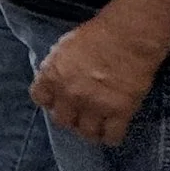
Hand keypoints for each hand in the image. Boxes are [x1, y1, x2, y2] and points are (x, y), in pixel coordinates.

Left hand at [29, 20, 159, 148]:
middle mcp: (69, 94)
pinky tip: (113, 131)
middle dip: (70, 118)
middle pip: (62, 121)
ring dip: (90, 130)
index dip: (50, 100)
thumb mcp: (66, 46)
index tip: (58, 100)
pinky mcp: (119, 112)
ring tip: (96, 125)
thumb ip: (57, 66)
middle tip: (80, 113)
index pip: (40, 99)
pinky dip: (111, 137)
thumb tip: (55, 79)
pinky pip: (111, 136)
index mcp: (53, 75)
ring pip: (86, 133)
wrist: (129, 36)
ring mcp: (94, 105)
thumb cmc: (98, 33)